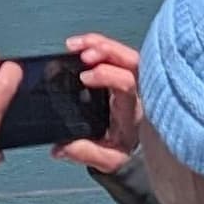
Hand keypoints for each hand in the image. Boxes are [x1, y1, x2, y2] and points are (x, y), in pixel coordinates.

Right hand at [55, 33, 144, 176]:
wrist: (142, 151)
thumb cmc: (127, 151)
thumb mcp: (109, 159)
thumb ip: (85, 152)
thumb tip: (61, 147)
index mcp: (133, 109)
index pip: (127, 82)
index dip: (106, 74)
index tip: (84, 77)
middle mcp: (138, 91)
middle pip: (130, 59)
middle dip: (105, 50)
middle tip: (81, 52)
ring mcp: (134, 80)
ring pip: (125, 52)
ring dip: (100, 44)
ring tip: (75, 45)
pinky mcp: (126, 74)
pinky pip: (117, 53)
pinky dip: (99, 45)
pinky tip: (81, 45)